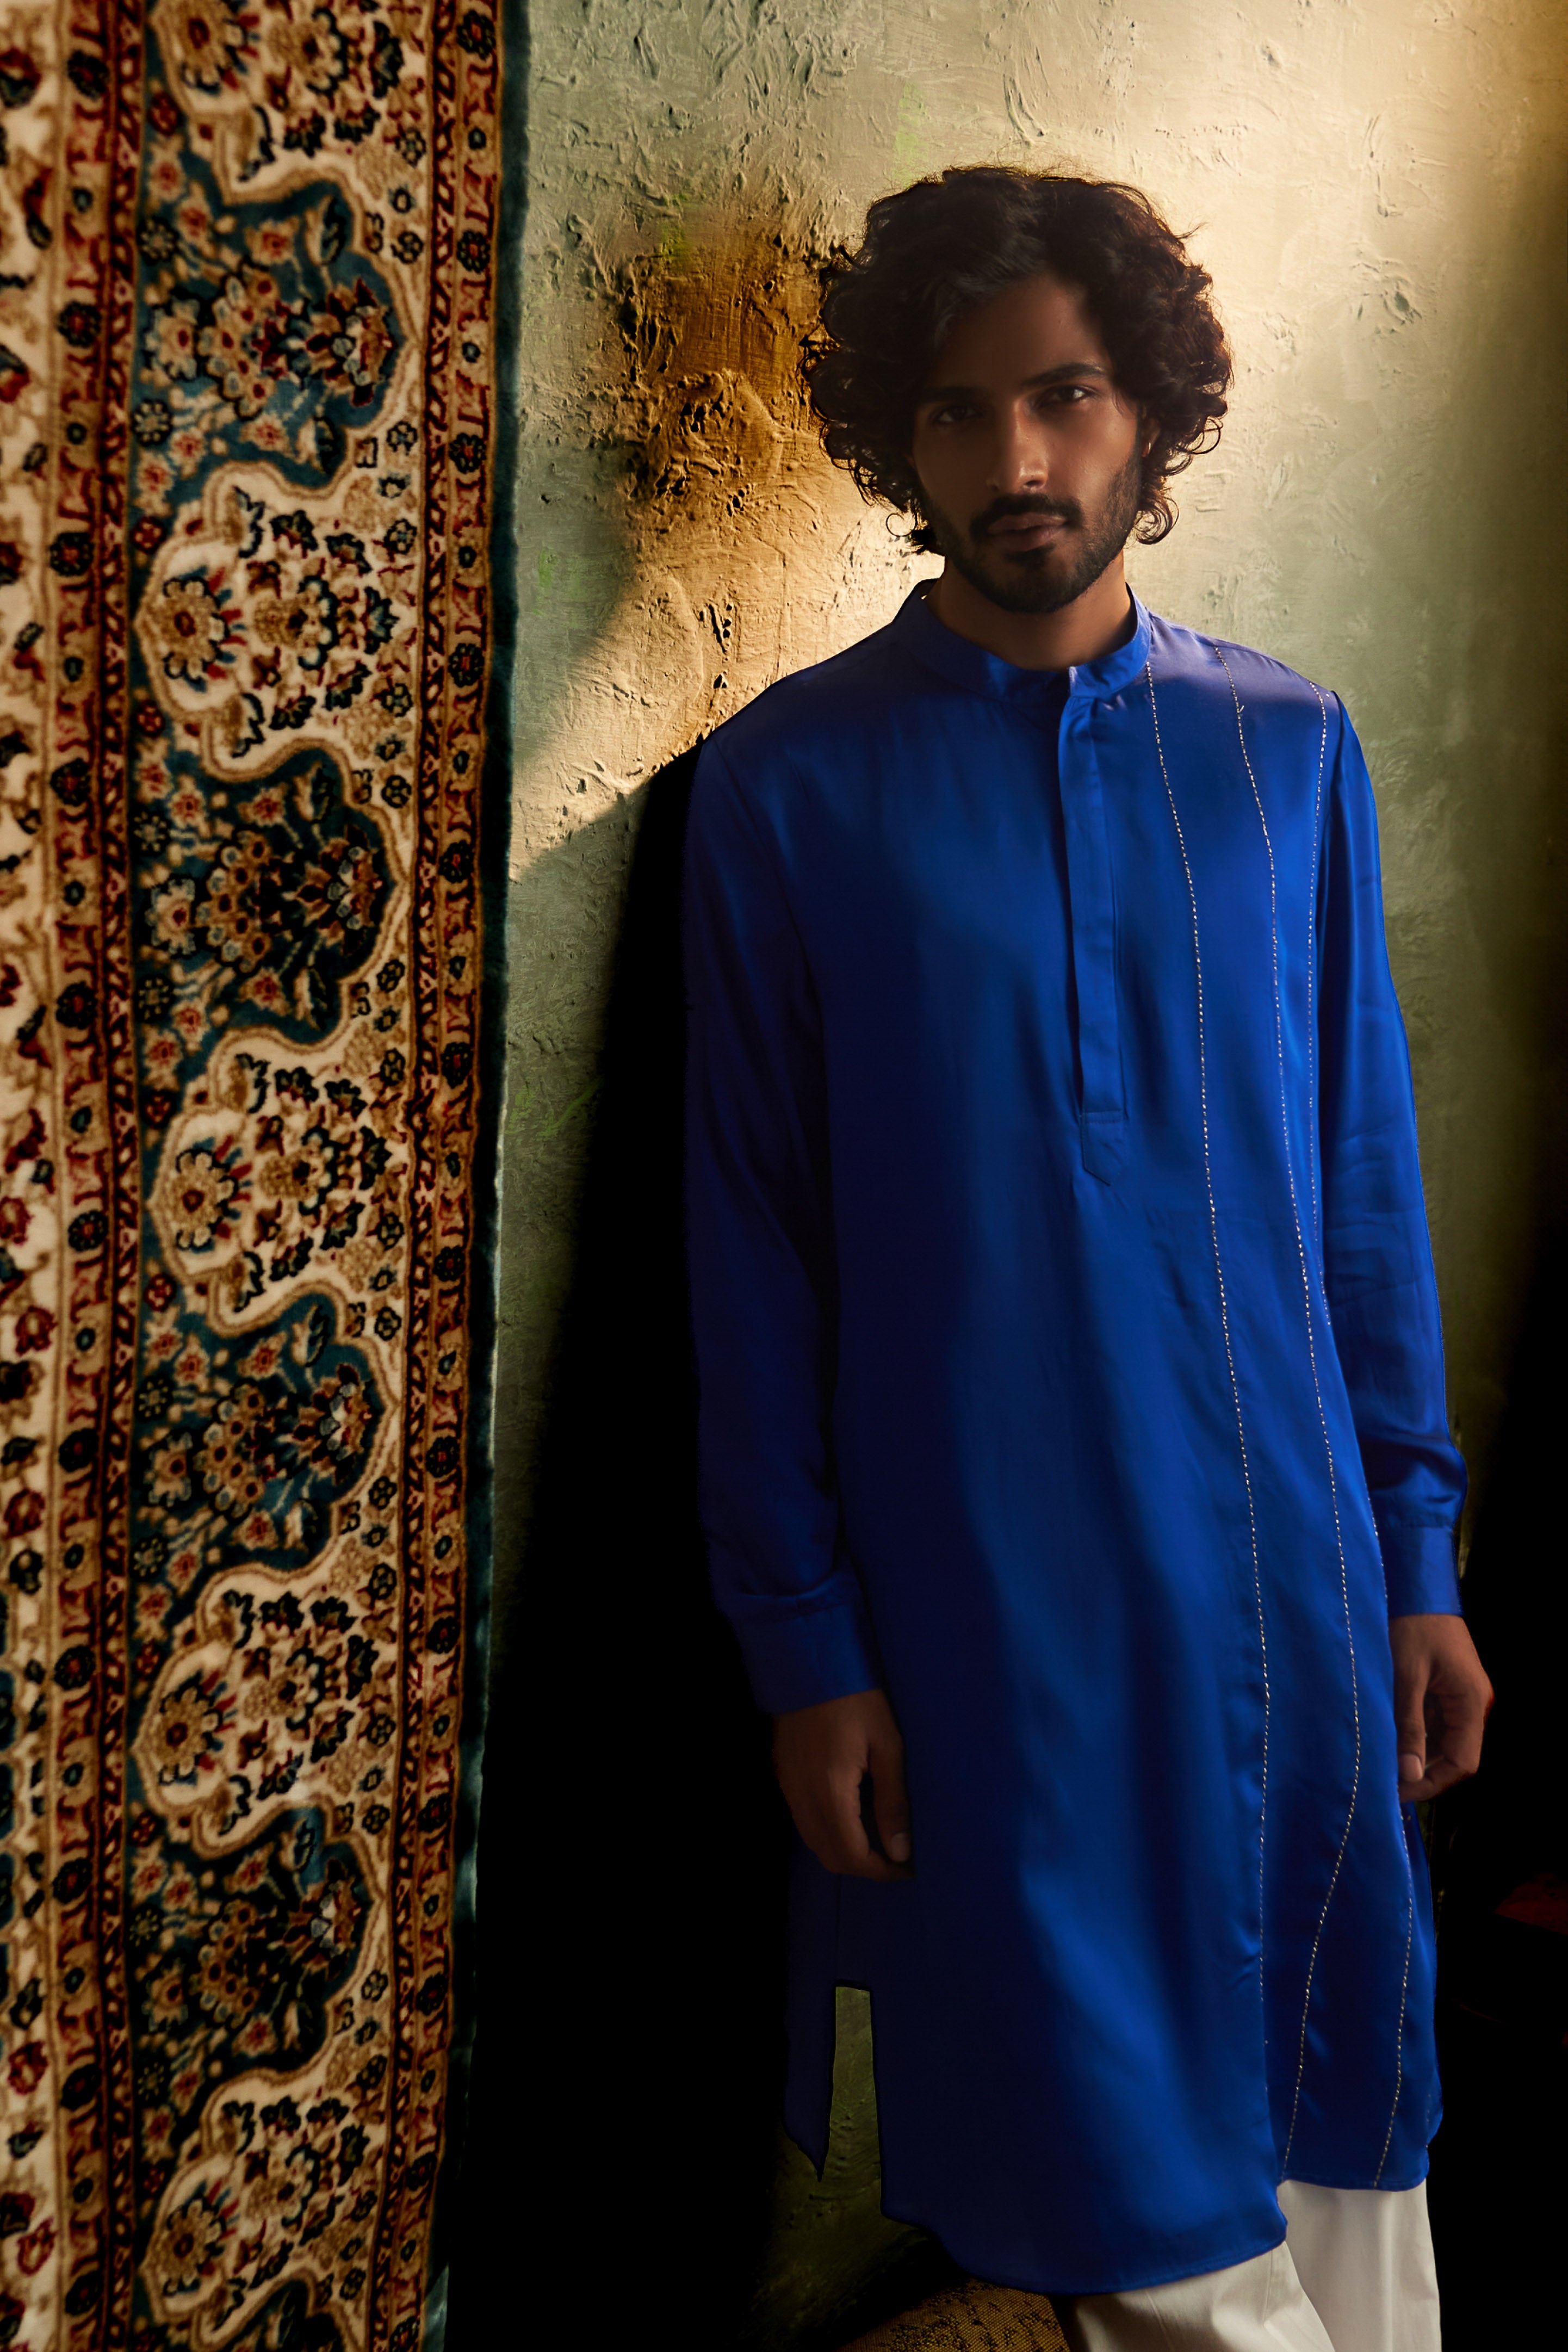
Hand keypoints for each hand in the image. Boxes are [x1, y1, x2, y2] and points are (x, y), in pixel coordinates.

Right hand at [772, 1687, 912, 1879]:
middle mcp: (803, 1797)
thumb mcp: (887, 1746)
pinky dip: (827, 1832)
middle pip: (829, 1857)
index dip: (880, 1872)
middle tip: (895, 1858)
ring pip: (813, 1841)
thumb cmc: (857, 1698)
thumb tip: (900, 1851)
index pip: (851, 1855)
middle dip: (863, 1867)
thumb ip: (893, 1802)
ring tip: (877, 1841)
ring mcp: (788, 1787)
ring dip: (844, 1851)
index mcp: (831, 1792)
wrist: (810, 1660)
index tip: (906, 1868)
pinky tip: (851, 1816)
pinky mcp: (783, 1775)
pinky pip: (803, 1821)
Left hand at [1387, 1612, 1492, 1803]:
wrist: (1415, 1584)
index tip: (1397, 1792)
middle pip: (1454, 1755)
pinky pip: (1435, 1722)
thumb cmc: (1411, 1625)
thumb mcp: (1405, 1677)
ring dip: (1416, 1754)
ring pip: (1443, 1740)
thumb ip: (1409, 1726)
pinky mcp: (1447, 1687)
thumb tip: (1409, 1773)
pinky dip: (1414, 1734)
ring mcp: (1461, 1696)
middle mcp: (1473, 1703)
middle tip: (1382, 1781)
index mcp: (1472, 1702)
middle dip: (1421, 1771)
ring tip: (1381, 1763)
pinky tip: (1388, 1738)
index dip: (1431, 1783)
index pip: (1463, 1763)